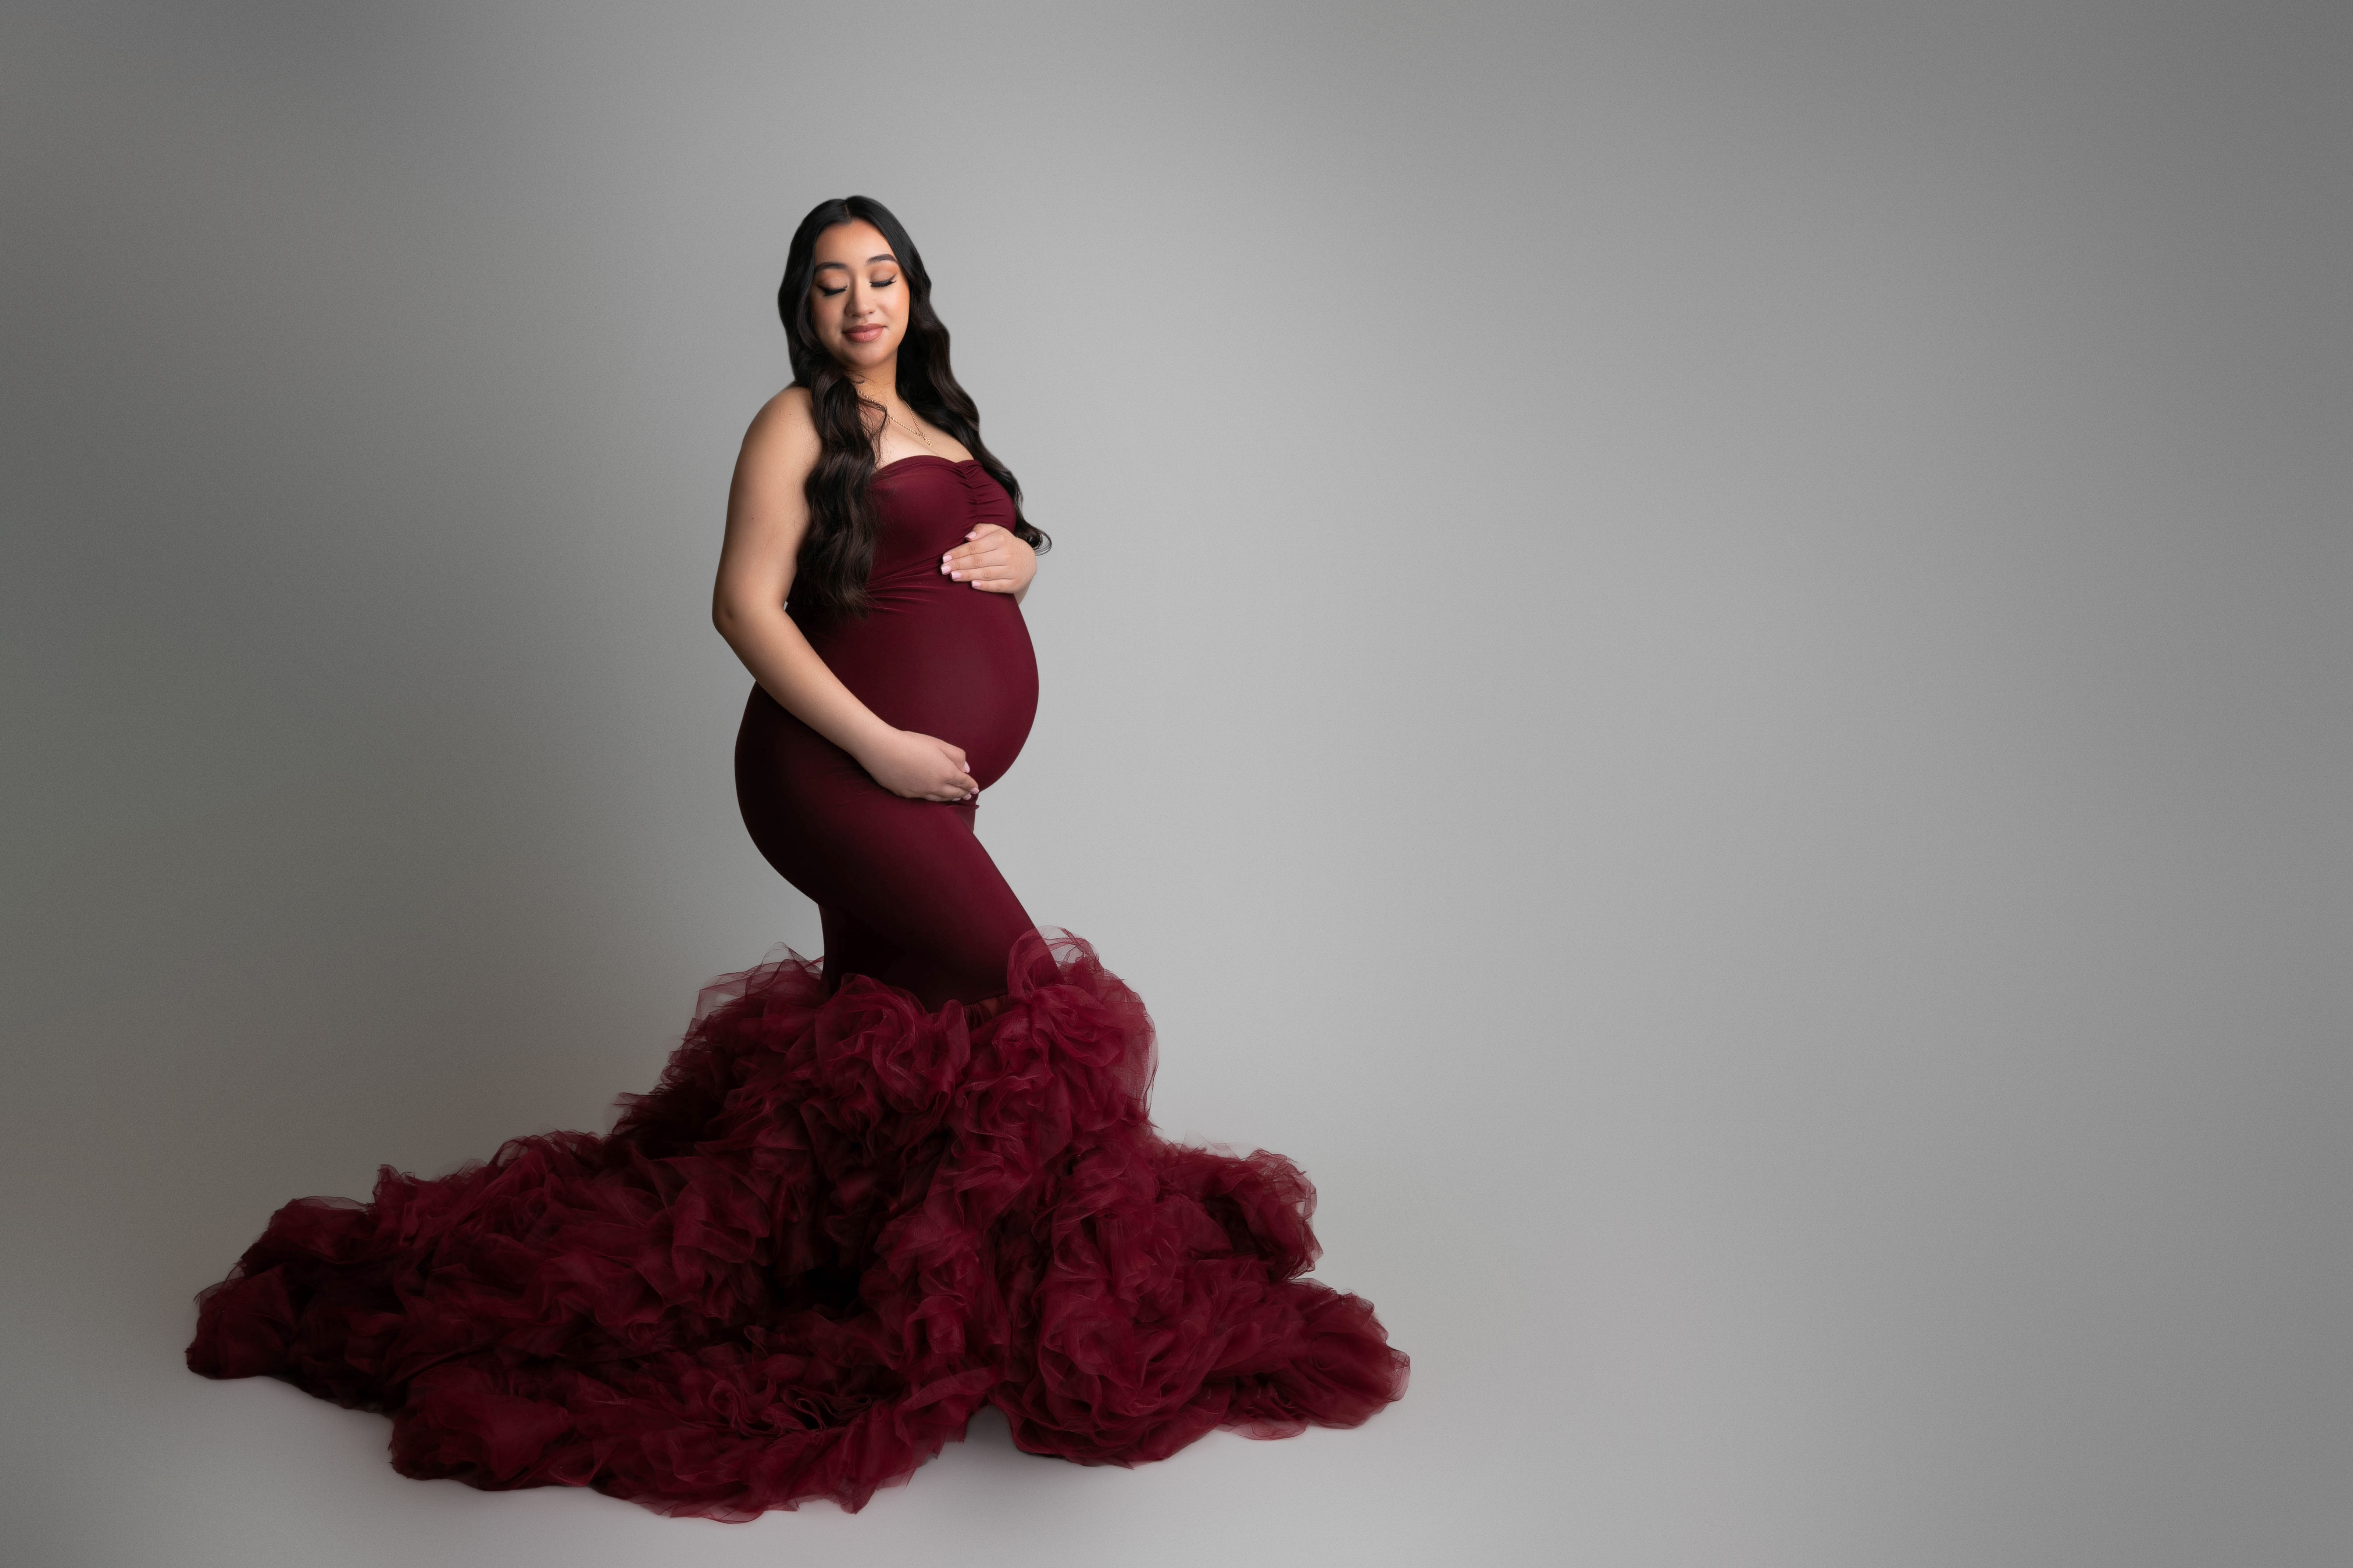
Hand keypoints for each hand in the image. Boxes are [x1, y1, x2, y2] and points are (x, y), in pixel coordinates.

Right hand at [857, 728, 977, 801]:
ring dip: (950, 798)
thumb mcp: (938, 744)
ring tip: (955, 798)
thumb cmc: (910, 743)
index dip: (971, 785)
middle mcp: (935, 786)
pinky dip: (934, 798)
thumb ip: (956, 755)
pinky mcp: (906, 794)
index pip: (963, 782)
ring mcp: (920, 792)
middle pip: (953, 793)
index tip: (976, 788)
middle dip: (963, 793)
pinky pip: (925, 799)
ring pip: (939, 799)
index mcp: (946, 773)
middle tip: (969, 795)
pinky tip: (933, 796)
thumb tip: (966, 768)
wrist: (883, 750)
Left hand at [939, 523, 1035, 594]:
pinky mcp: (1014, 583)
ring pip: (986, 573)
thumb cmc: (1006, 544)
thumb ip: (982, 529)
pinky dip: (985, 586)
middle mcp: (1007, 554)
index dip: (958, 553)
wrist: (1028, 560)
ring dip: (967, 575)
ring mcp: (1011, 570)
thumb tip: (968, 537)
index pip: (975, 547)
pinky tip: (972, 585)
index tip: (945, 558)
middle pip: (978, 561)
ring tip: (953, 576)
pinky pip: (997, 586)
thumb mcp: (996, 531)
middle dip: (959, 565)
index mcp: (1000, 539)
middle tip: (944, 569)